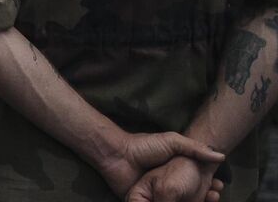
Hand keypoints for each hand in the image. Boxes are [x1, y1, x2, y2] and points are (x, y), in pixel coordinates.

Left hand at [96, 132, 226, 198]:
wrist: (117, 153)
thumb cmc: (144, 146)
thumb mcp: (172, 142)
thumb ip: (195, 148)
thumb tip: (221, 156)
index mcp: (173, 173)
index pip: (196, 184)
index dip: (209, 187)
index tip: (219, 188)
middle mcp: (166, 186)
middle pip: (188, 197)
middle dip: (203, 198)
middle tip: (215, 197)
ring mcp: (155, 196)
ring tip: (207, 200)